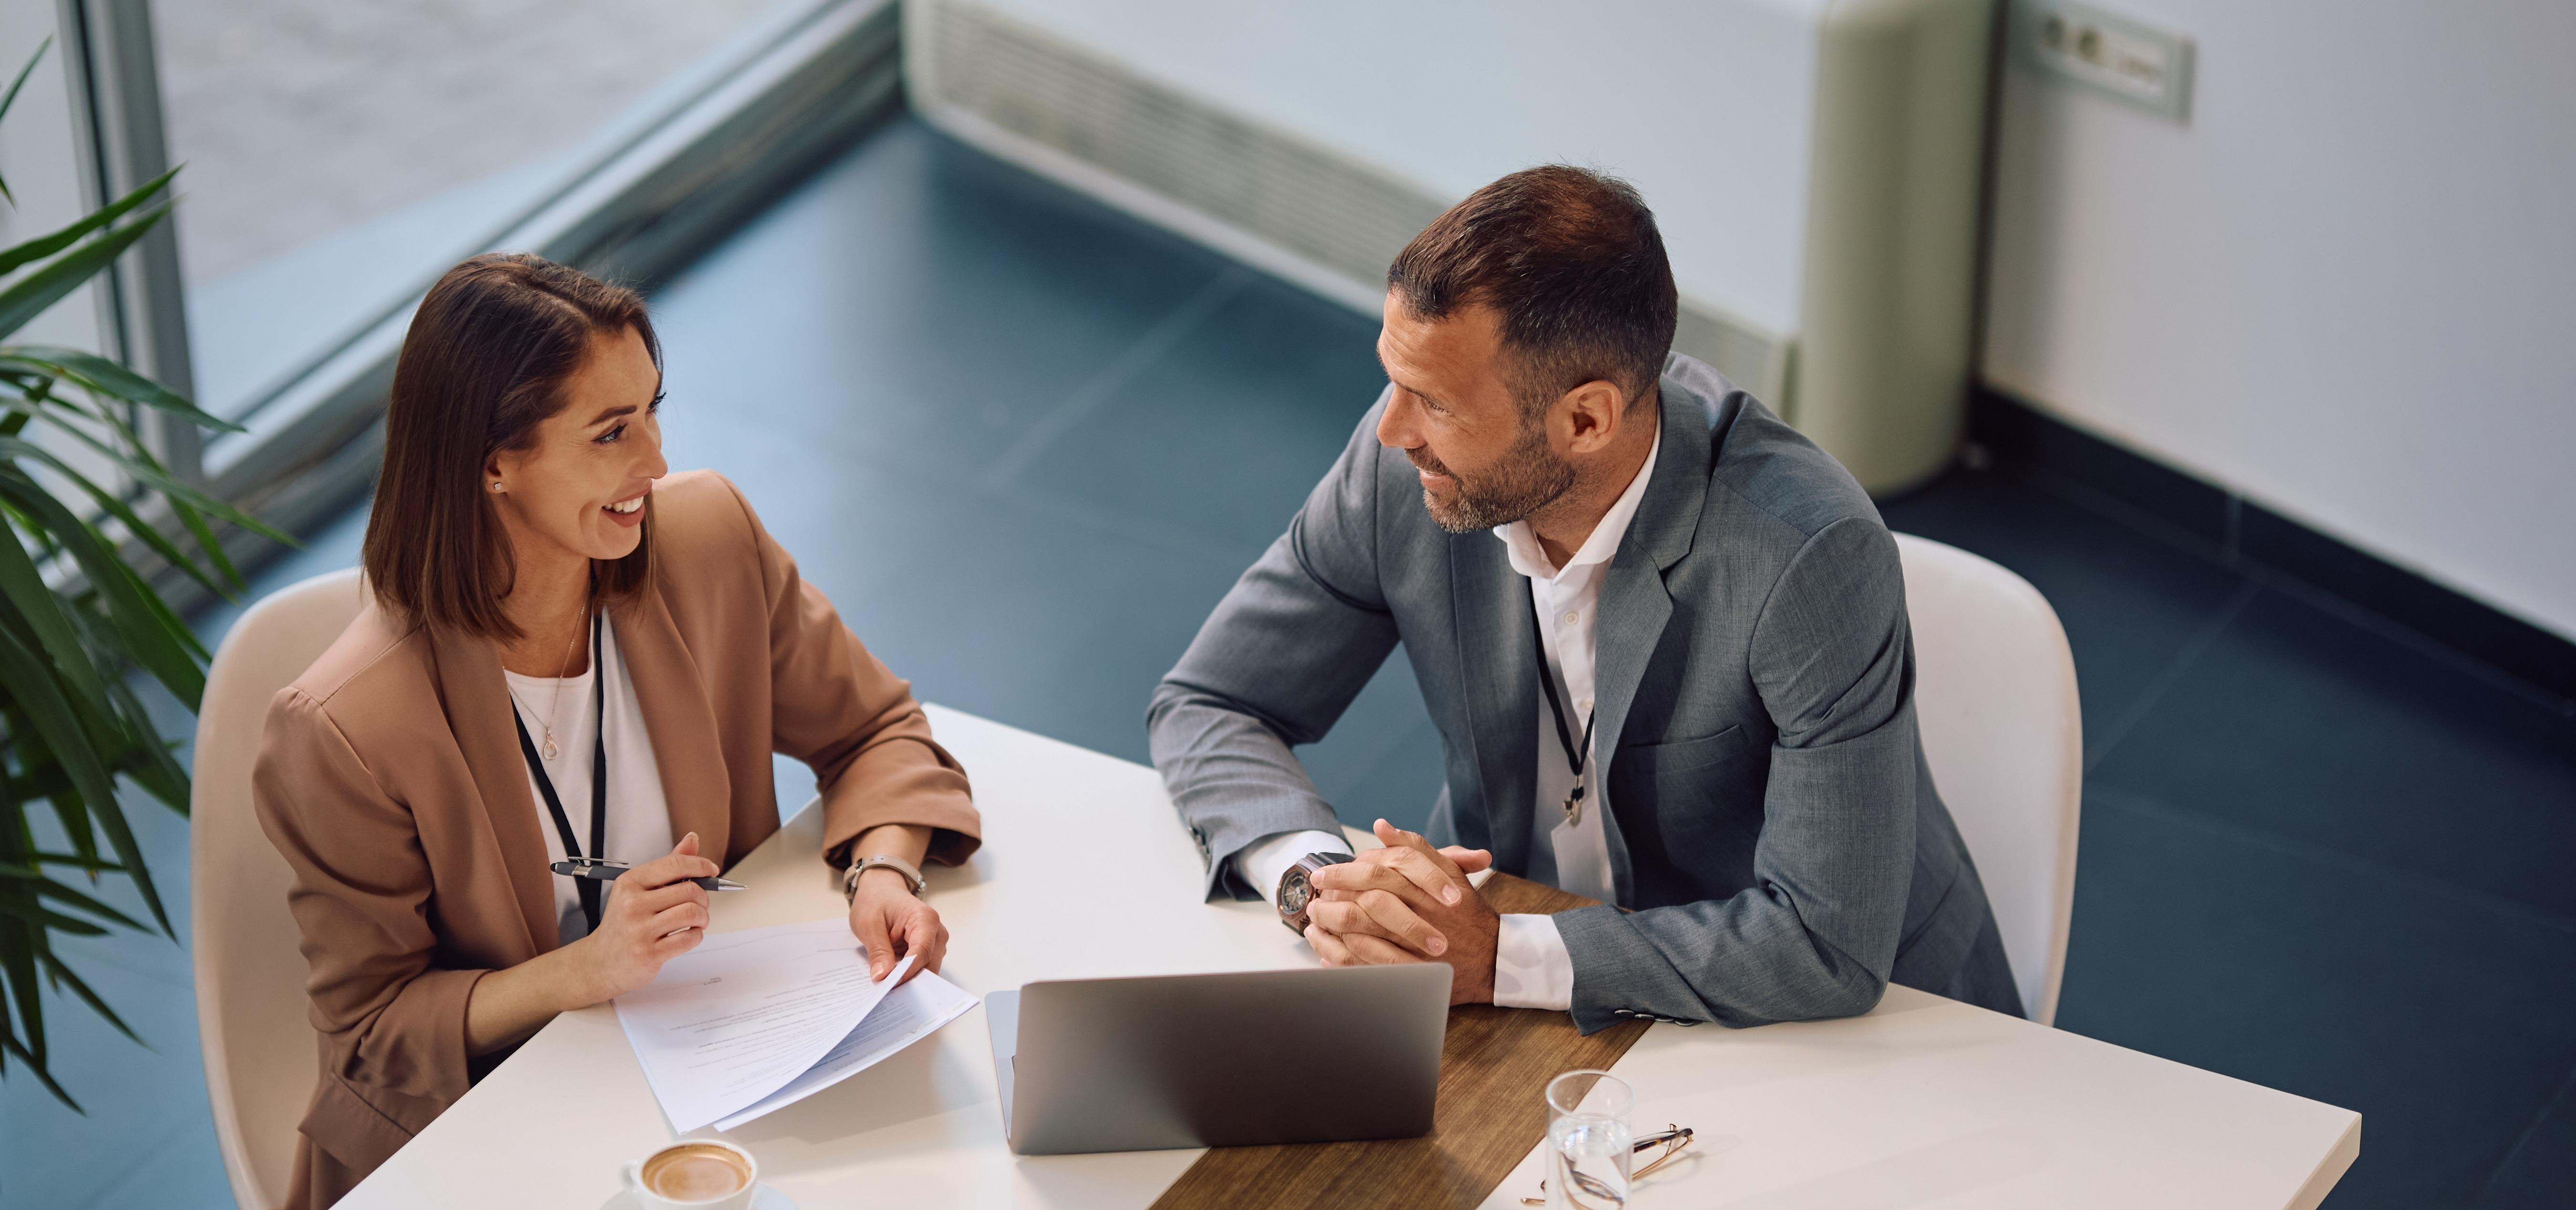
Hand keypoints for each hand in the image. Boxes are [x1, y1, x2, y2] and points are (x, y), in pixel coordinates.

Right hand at [567, 832, 716, 1003]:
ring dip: (702, 918)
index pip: (675, 864)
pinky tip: (688, 935)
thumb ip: (668, 866)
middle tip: (699, 905)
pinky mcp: (649, 953)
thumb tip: (692, 839)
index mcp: (630, 883)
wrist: (600, 963)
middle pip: (689, 890)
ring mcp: (640, 930)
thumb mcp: (638, 890)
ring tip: (696, 921)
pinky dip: (696, 936)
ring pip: (692, 913)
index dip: (700, 865)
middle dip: (703, 898)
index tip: (712, 870)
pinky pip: (689, 938)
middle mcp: (633, 904)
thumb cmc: (624, 924)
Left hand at [847, 867, 947, 985]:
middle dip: (908, 979)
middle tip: (885, 991)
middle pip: (928, 965)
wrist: (881, 891)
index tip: (888, 986)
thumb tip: (883, 976)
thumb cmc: (876, 901)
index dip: (906, 972)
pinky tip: (892, 978)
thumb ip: (878, 951)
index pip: (921, 952)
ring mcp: (935, 941)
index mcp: (925, 918)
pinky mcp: (929, 949)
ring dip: (908, 979)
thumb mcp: (868, 924)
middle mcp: (937, 931)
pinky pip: (921, 967)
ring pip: (927, 970)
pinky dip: (907, 975)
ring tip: (886, 985)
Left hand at [1304, 820, 1498, 1005]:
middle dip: (1331, 897)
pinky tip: (1325, 950)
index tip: (1322, 873)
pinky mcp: (1405, 971)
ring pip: (1358, 932)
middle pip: (1362, 900)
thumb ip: (1415, 847)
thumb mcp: (1447, 871)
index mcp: (1423, 885)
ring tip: (1314, 921)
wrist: (1492, 958)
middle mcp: (1417, 913)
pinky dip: (1339, 956)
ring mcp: (1411, 945)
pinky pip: (1362, 964)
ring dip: (1330, 925)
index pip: (1375, 871)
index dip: (1343, 872)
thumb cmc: (1466, 912)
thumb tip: (1382, 826)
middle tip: (1314, 896)